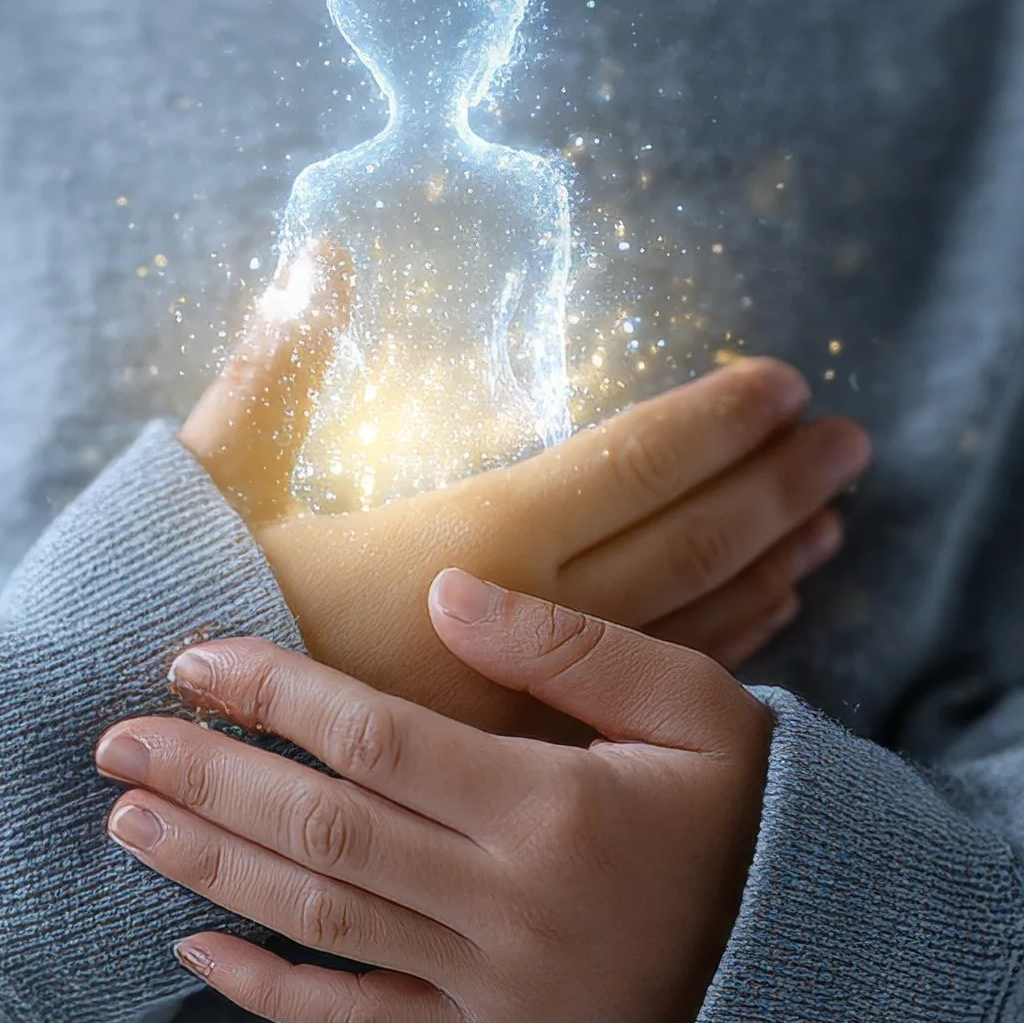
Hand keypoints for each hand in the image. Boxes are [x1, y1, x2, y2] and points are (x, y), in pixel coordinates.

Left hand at [94, 573, 769, 1022]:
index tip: (193, 653)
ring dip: (212, 869)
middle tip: (114, 737)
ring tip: (127, 818)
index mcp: (556, 808)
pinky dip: (268, 991)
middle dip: (211, 777)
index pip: (378, 741)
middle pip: (324, 832)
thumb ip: (569, 643)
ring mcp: (493, 987)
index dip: (275, 694)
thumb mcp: (695, 702)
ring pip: (322, 924)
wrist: (809, 962)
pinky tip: (191, 948)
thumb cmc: (749, 807)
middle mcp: (510, 905)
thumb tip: (443, 587)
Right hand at [180, 246, 867, 740]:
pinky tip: (768, 615)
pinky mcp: (525, 750)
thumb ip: (277, 364)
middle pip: (686, 541)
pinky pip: (652, 688)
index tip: (785, 383)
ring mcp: (533, 697)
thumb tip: (320, 251)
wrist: (173, 770)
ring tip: (830, 520)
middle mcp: (523, 625)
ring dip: (767, 562)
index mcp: (469, 543)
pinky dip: (725, 640)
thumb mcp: (220, 477)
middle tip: (850, 442)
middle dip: (774, 485)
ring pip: (686, 620)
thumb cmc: (190, 611)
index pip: (626, 467)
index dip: (712, 421)